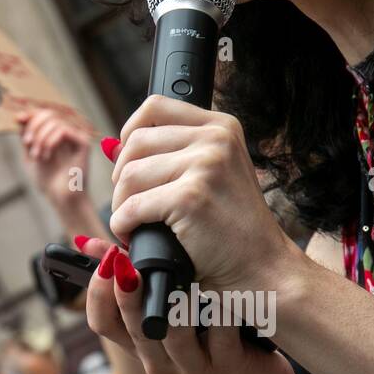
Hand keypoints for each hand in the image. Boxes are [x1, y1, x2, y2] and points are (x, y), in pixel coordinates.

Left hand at [17, 108, 91, 210]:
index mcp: (56, 134)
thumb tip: (20, 116)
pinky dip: (51, 140)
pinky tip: (47, 155)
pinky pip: (65, 130)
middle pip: (49, 114)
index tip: (17, 119)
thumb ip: (27, 136)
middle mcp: (68, 132)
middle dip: (34, 126)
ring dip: (41, 138)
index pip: (44, 114)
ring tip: (36, 156)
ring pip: (55, 121)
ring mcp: (76, 137)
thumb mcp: (30, 154)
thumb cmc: (47, 180)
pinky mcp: (83, 144)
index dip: (30, 114)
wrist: (61, 198)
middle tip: (27, 143)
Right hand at [78, 236, 297, 373]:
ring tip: (178, 280)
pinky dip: (221, 312)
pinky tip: (222, 294)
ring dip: (175, 306)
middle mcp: (159, 360)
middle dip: (127, 296)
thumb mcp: (163, 318)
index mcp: (141, 344)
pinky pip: (222, 335)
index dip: (96, 295)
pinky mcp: (227, 367)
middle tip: (126, 264)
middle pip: (135, 330)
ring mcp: (193, 367)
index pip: (102, 323)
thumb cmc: (204, 343)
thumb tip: (90, 244)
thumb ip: (130, 282)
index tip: (105, 263)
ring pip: (175, 337)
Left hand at [107, 94, 296, 293]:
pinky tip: (132, 235)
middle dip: (122, 176)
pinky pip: (133, 206)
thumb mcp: (213, 172)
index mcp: (221, 126)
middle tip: (131, 202)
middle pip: (136, 142)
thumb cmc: (231, 226)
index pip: (156, 106)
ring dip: (121, 204)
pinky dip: (123, 225)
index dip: (130, 131)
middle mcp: (216, 139)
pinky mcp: (191, 198)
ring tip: (134, 223)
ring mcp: (205, 165)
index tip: (127, 159)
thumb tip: (111, 145)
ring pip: (130, 174)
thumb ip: (174, 152)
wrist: (261, 267)